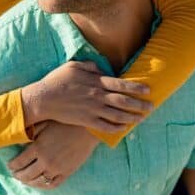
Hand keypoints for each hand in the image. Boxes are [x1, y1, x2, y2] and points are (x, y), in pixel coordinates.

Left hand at [8, 122, 98, 188]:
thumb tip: (19, 140)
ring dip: (29, 182)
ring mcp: (56, 168)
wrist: (87, 129)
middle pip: (26, 174)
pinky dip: (43, 185)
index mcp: (38, 147)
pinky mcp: (67, 172)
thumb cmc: (65, 122)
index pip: (19, 162)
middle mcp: (45, 160)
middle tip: (14, 174)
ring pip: (38, 182)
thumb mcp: (45, 123)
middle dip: (18, 175)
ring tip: (25, 180)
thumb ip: (31, 132)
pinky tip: (39, 183)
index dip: (12, 165)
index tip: (9, 165)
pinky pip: (52, 184)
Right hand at [21, 61, 153, 132]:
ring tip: (142, 118)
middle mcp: (97, 96)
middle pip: (123, 101)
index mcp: (95, 82)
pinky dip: (116, 128)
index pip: (121, 84)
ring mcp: (92, 110)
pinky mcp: (86, 121)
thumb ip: (90, 66)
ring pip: (117, 115)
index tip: (148, 89)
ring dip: (132, 117)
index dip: (136, 87)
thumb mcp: (73, 66)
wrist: (43, 99)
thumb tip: (102, 69)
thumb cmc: (57, 80)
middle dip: (139, 104)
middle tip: (151, 106)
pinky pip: (105, 126)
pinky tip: (124, 128)